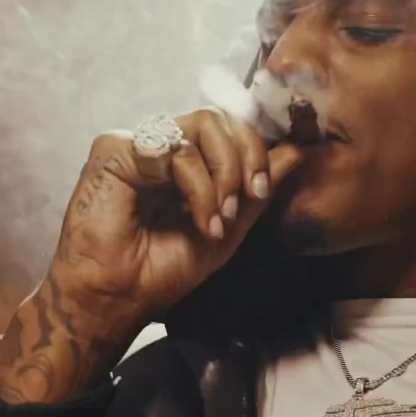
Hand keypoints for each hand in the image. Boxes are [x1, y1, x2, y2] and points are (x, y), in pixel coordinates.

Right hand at [0, 109, 303, 402]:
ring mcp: (139, 143)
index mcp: (186, 159)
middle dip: (248, 156)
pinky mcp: (115, 149)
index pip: (230, 128)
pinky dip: (199, 187)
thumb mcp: (229, 227)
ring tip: (221, 217)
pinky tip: (201, 221)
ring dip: (226, 174)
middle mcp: (162, 144)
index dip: (256, 149)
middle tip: (251, 197)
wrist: (119, 298)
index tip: (264, 188)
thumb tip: (300, 150)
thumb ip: (259, 189)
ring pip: (205, 124)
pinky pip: (177, 151)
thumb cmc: (163, 269)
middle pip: (222, 118)